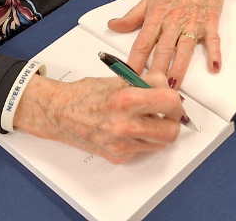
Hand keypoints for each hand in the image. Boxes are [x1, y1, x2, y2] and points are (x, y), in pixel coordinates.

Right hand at [14, 72, 181, 163]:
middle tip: (166, 114)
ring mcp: (120, 144)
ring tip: (147, 120)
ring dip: (158, 132)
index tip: (172, 100)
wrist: (60, 112)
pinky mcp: (117, 156)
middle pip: (171, 132)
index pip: (170, 102)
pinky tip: (129, 129)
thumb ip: (147, 83)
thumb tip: (169, 87)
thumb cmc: (87, 93)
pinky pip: (142, 150)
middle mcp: (124, 125)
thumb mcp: (119, 79)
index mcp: (125, 100)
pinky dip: (141, 140)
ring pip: (160, 144)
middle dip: (172, 122)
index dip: (175, 100)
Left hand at [108, 0, 235, 87]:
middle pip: (162, 49)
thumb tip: (112, 26)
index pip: (142, 42)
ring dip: (179, 68)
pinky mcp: (210, 21)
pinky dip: (214, 53)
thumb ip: (132, 16)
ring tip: (174, 86)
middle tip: (151, 90)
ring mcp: (193, 22)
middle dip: (156, 71)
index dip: (135, 61)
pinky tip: (213, 67)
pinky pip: (213, 39)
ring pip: (184, 48)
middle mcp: (173, 20)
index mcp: (156, 15)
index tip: (129, 77)